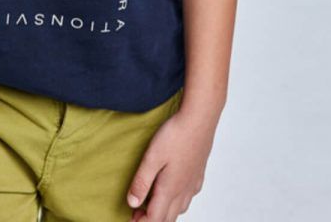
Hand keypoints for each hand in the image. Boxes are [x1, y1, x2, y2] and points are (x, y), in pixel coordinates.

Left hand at [126, 105, 216, 220]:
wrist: (200, 119)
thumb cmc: (176, 135)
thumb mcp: (152, 157)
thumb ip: (142, 181)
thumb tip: (132, 203)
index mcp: (170, 189)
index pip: (155, 218)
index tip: (130, 219)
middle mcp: (183, 191)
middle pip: (168, 218)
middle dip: (152, 220)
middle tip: (136, 214)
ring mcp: (193, 183)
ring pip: (179, 209)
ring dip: (165, 212)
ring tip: (151, 203)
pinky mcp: (198, 174)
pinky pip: (188, 197)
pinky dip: (177, 202)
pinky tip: (174, 191)